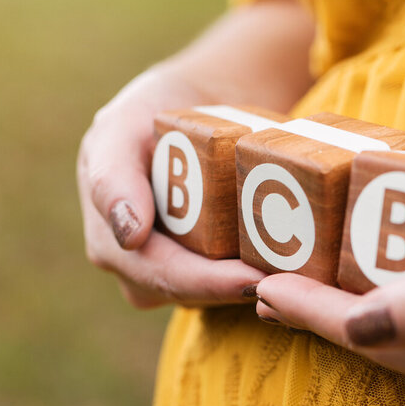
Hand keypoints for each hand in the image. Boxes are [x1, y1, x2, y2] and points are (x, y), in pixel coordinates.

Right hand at [77, 0, 313, 308]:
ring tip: (296, 278)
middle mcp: (135, 271)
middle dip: (238, 291)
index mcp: (108, 241)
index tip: (254, 279)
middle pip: (190, 294)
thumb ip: (112, 176)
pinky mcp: (201, 272)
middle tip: (289, 285)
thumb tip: (129, 234)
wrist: (185, 108)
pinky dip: (258, 276)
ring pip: (212, 297)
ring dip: (252, 289)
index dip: (207, 283)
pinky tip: (292, 271)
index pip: (161, 275)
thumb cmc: (147, 112)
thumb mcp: (121, 127)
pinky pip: (229, 285)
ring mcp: (168, 276)